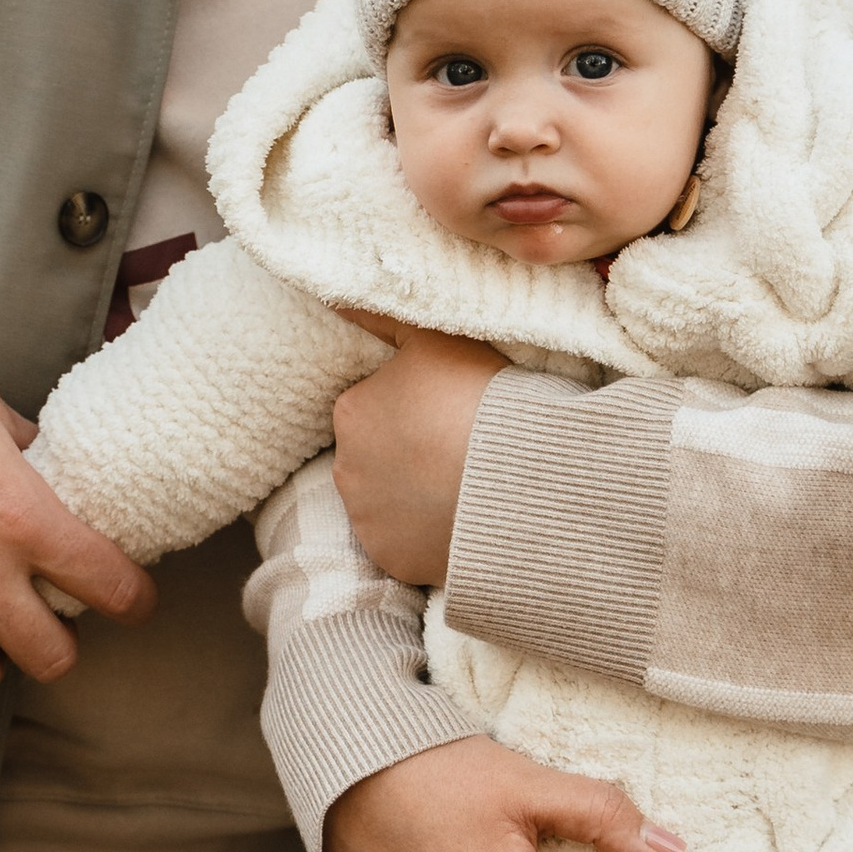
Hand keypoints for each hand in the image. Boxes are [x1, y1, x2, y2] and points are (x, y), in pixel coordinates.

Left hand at [329, 318, 503, 586]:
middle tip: (457, 443)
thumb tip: (335, 292)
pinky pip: (405, 542)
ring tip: (464, 481)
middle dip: (407, 451)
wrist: (517, 480)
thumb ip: (380, 315)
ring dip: (414, 492)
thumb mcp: (433, 337)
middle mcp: (345, 468)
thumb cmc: (478, 397)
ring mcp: (367, 520)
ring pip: (387, 500)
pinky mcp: (392, 559)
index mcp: (351, 410)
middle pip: (375, 453)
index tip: (446, 407)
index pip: (372, 404)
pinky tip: (460, 517)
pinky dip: (426, 534)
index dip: (411, 405)